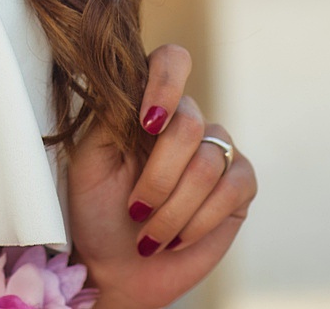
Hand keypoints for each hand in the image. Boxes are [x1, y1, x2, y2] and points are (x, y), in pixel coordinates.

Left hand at [65, 44, 255, 308]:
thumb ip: (112, 118)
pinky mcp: (240, 184)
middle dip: (158, 178)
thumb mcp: (89, 161)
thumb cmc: (96, 211)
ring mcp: (216, 151)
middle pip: (188, 125)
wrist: (116, 268)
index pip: (171, 61)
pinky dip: (200, 220)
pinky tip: (178, 238)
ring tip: (151, 235)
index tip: (147, 122)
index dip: (166, 83)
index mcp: (146, 105)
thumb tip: (137, 85)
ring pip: (208, 164)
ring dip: (173, 210)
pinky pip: (232, 189)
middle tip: (136, 209)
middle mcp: (185, 121)